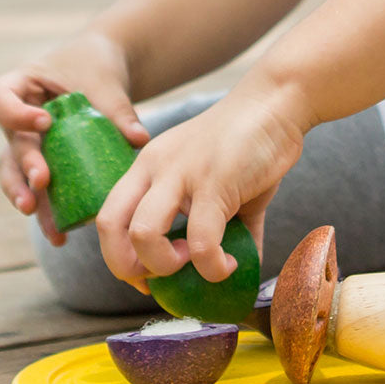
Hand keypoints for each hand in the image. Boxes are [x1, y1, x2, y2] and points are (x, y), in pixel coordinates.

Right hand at [0, 33, 149, 243]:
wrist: (98, 72)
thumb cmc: (96, 69)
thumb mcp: (106, 83)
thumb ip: (118, 110)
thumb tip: (139, 139)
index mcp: (20, 87)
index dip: (15, 114)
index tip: (45, 123)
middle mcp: (16, 120)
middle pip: (10, 146)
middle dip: (25, 167)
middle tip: (42, 182)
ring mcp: (26, 145)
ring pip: (18, 176)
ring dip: (30, 201)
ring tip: (47, 226)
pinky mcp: (45, 165)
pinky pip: (41, 190)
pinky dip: (49, 212)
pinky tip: (61, 236)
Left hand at [96, 76, 309, 288]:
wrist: (276, 102)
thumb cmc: (251, 144)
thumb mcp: (222, 185)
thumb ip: (225, 226)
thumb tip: (241, 268)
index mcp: (148, 167)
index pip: (108, 216)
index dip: (118, 257)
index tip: (148, 277)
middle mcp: (154, 168)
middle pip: (110, 227)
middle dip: (128, 268)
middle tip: (161, 281)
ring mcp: (181, 173)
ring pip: (143, 234)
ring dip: (165, 267)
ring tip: (197, 265)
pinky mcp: (214, 182)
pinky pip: (201, 241)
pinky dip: (212, 267)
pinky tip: (229, 266)